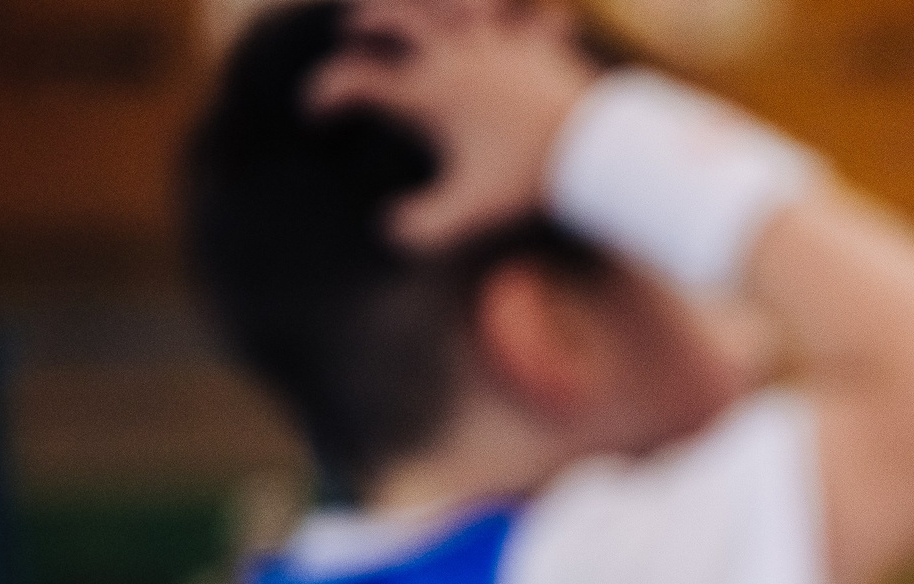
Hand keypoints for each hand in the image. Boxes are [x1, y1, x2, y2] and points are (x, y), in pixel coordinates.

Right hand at [308, 0, 596, 246]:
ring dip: (421, 0)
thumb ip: (423, 227)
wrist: (599, 147)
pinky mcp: (532, 39)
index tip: (313, 114)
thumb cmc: (531, 181)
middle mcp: (452, 55)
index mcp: (427, 92)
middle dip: (365, 22)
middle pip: (393, 19)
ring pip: (441, 1)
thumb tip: (387, 230)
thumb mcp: (472, 213)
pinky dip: (497, 10)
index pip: (357, 81)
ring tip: (414, 7)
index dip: (326, 94)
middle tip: (350, 30)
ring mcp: (493, 41)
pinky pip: (512, 11)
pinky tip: (490, 14)